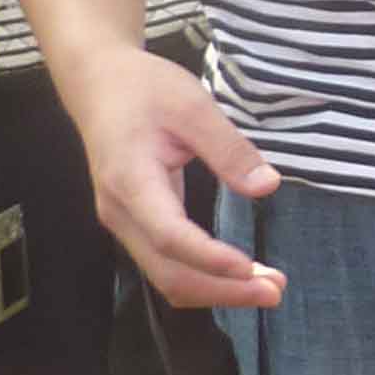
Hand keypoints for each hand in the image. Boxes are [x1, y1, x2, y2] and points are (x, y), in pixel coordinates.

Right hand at [60, 44, 286, 307]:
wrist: (98, 83)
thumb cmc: (143, 89)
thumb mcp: (193, 105)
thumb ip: (229, 149)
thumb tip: (267, 187)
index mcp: (131, 181)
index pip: (170, 236)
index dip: (210, 259)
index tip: (251, 270)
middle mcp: (121, 212)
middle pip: (168, 272)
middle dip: (222, 290)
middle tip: (275, 291)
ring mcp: (124, 222)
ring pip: (165, 275)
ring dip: (215, 290)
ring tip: (266, 288)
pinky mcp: (134, 222)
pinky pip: (165, 263)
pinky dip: (202, 276)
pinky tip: (236, 275)